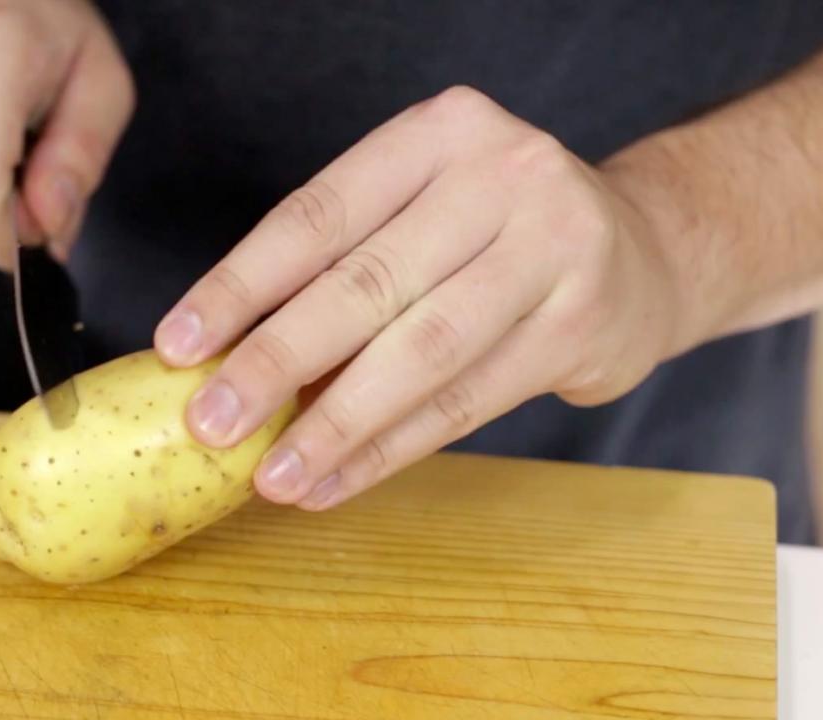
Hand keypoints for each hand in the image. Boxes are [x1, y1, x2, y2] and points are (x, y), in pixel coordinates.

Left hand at [154, 86, 711, 510]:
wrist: (644, 250)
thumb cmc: (494, 234)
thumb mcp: (422, 212)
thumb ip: (339, 269)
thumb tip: (223, 363)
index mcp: (438, 133)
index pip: (317, 216)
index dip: (239, 287)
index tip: (178, 347)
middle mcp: (502, 175)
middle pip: (364, 284)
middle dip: (275, 364)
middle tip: (210, 425)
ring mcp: (554, 248)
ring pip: (420, 353)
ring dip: (335, 425)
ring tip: (273, 476)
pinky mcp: (582, 325)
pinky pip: (466, 404)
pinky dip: (390, 450)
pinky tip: (335, 482)